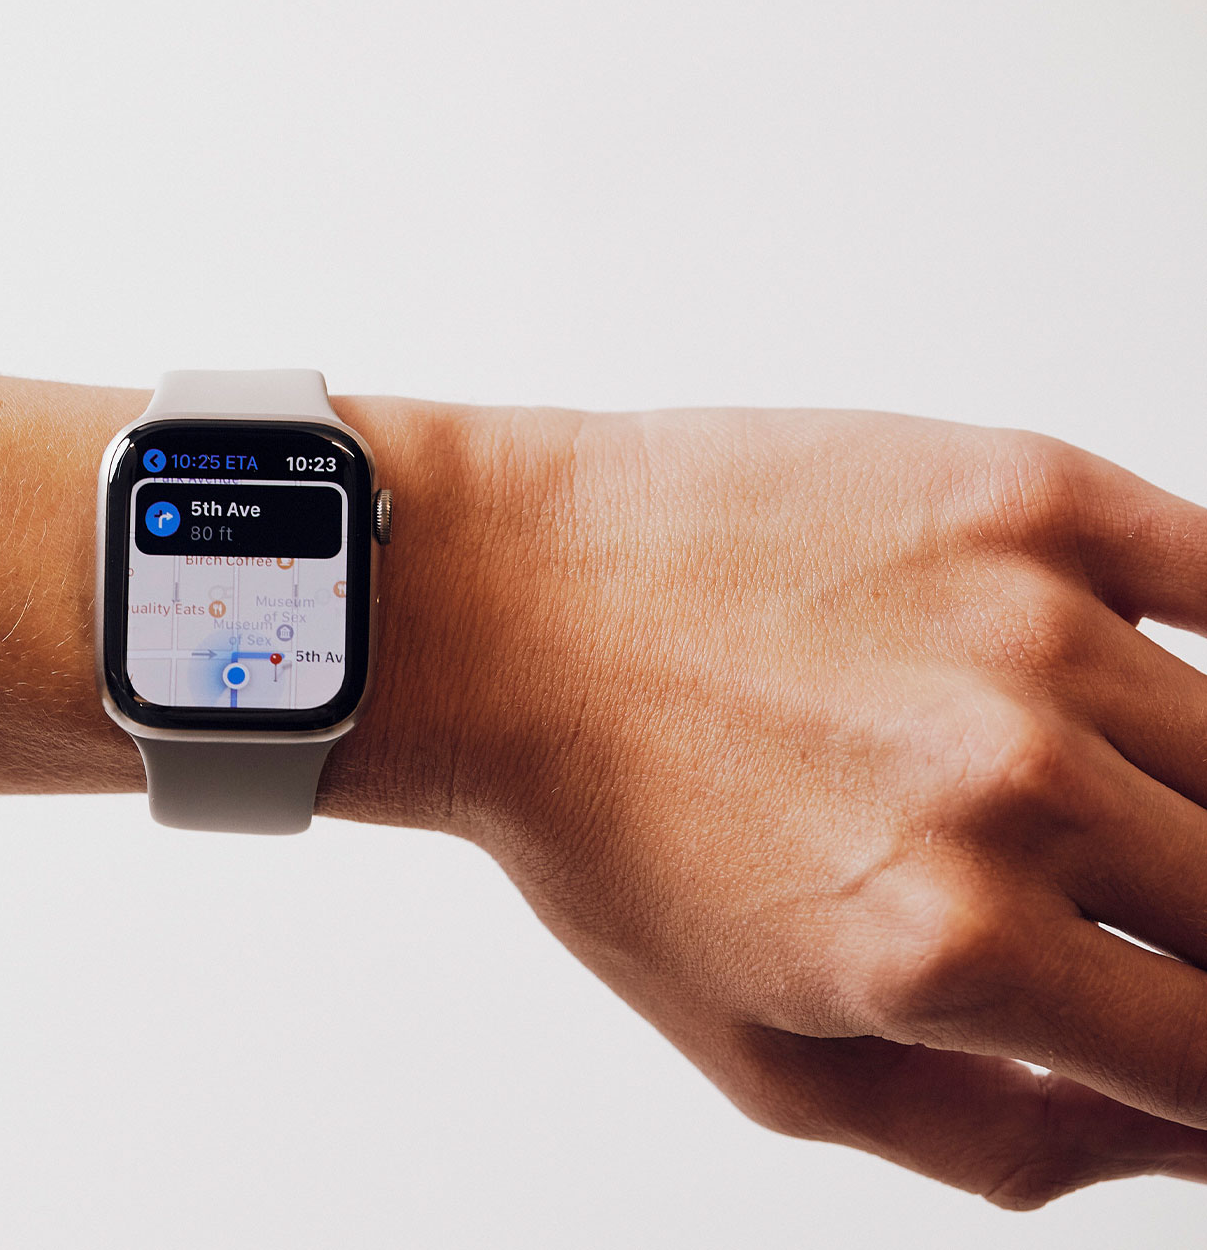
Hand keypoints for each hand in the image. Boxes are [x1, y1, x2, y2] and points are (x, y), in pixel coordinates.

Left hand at [369, 406, 1206, 1206]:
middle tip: (1114, 914)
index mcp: (951, 950)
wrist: (500, 613)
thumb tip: (1181, 1140)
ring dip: (1196, 807)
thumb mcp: (765, 1059)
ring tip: (1089, 805)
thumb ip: (1001, 1137)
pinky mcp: (1024, 498)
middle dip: (1204, 939)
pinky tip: (1151, 695)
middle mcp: (1012, 792)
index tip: (1184, 1032)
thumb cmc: (605, 827)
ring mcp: (1030, 627)